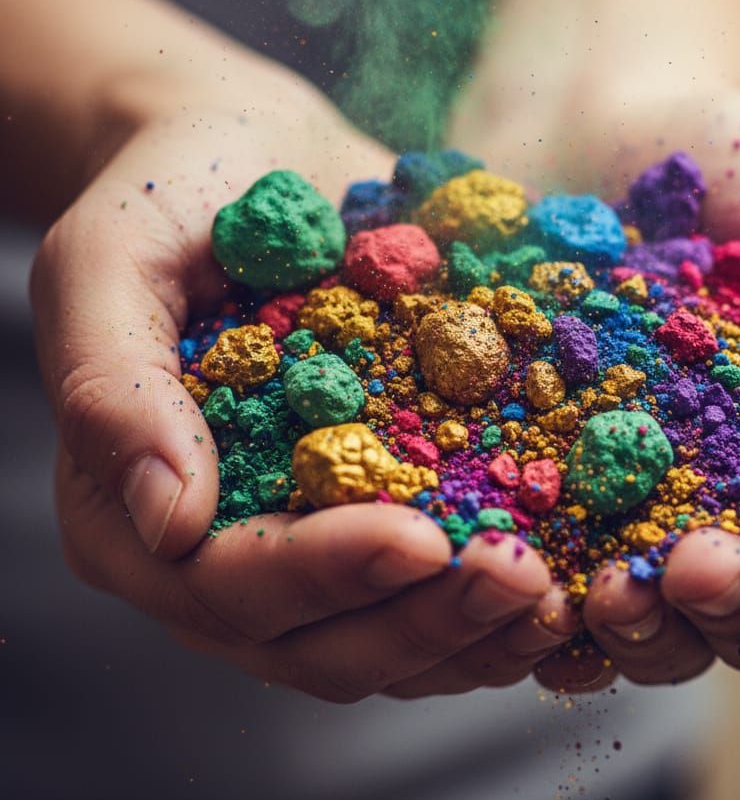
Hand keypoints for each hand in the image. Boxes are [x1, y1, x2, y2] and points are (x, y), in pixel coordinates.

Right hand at [30, 64, 573, 701]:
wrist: (261, 157)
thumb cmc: (174, 193)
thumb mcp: (109, 260)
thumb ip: (114, 385)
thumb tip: (169, 518)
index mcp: (136, 513)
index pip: (226, 584)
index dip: (323, 575)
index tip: (418, 539)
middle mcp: (226, 550)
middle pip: (321, 643)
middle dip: (423, 619)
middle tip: (518, 577)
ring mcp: (310, 543)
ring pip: (391, 639)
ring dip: (478, 631)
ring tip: (559, 594)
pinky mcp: (382, 512)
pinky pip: (439, 589)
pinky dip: (498, 598)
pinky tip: (570, 570)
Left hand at [475, 87, 739, 691]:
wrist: (597, 124)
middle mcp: (739, 497)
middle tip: (695, 568)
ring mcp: (637, 501)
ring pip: (661, 621)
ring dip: (644, 632)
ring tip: (604, 595)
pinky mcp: (545, 487)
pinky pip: (555, 578)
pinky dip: (549, 612)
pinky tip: (532, 601)